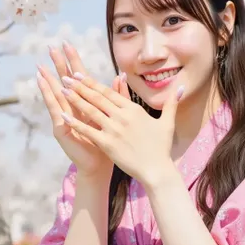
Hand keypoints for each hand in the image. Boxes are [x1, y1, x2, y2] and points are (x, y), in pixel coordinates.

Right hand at [36, 42, 118, 178]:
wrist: (100, 163)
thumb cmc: (107, 139)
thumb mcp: (112, 114)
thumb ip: (116, 95)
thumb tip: (121, 74)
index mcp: (85, 102)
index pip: (79, 77)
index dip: (73, 61)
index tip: (68, 43)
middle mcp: (72, 107)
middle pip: (64, 81)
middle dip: (58, 64)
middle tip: (51, 47)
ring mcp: (64, 116)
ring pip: (56, 94)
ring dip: (48, 80)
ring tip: (41, 66)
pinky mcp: (62, 128)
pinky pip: (55, 110)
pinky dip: (50, 99)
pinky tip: (45, 87)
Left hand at [58, 73, 184, 188]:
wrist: (157, 170)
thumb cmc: (161, 148)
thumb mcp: (167, 122)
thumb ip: (172, 103)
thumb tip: (181, 87)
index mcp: (133, 110)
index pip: (110, 92)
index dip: (94, 83)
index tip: (81, 74)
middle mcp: (122, 117)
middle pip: (98, 98)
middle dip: (80, 86)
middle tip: (66, 76)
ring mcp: (114, 130)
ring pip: (91, 111)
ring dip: (75, 99)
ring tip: (62, 90)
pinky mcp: (107, 144)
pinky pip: (88, 131)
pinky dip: (75, 123)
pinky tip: (64, 116)